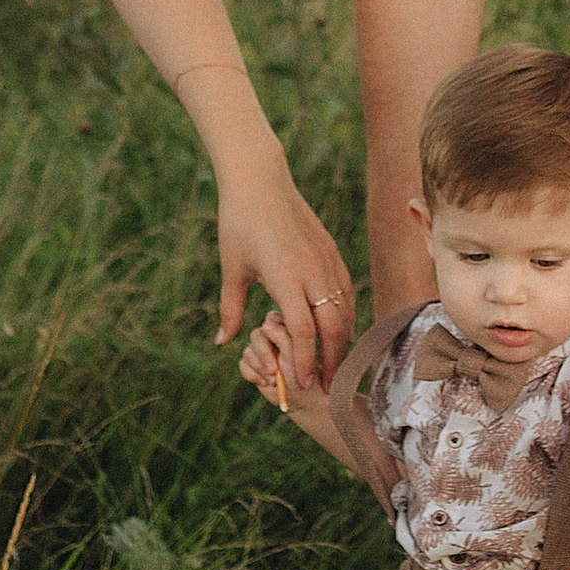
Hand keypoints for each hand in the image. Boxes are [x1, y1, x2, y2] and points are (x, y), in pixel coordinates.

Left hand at [213, 159, 354, 390]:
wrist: (260, 181)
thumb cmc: (239, 224)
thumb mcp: (232, 269)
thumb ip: (230, 310)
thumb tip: (223, 343)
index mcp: (286, 276)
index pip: (303, 331)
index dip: (305, 361)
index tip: (304, 384)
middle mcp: (312, 270)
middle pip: (332, 327)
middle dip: (332, 360)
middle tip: (328, 387)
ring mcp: (327, 261)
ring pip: (345, 310)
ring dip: (342, 341)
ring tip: (335, 366)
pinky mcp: (333, 253)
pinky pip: (346, 292)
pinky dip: (346, 316)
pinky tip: (339, 332)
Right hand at [240, 315, 295, 410]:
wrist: (302, 398)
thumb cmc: (303, 375)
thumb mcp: (294, 356)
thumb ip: (282, 337)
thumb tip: (265, 324)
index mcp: (286, 326)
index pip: (270, 322)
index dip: (272, 341)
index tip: (281, 359)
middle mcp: (272, 334)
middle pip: (256, 336)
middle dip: (263, 357)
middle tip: (274, 372)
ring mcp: (261, 348)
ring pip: (248, 351)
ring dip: (260, 369)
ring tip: (274, 381)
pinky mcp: (252, 362)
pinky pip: (242, 364)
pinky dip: (252, 375)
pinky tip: (264, 384)